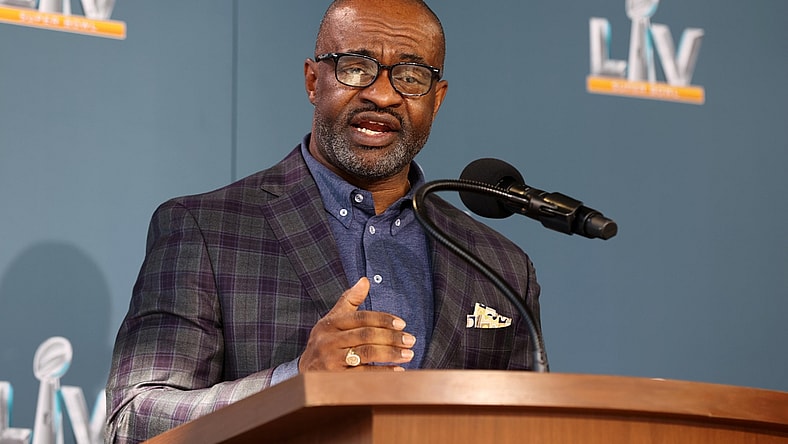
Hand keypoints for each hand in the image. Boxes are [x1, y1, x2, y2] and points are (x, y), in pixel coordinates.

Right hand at [298, 277, 415, 370]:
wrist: (305, 375)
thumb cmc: (325, 343)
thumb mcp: (333, 320)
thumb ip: (350, 300)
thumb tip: (365, 280)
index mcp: (330, 324)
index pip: (361, 318)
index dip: (383, 319)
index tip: (402, 324)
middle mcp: (328, 340)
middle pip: (366, 335)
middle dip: (392, 337)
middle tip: (411, 340)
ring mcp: (330, 360)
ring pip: (366, 353)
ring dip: (390, 354)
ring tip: (408, 354)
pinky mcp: (334, 378)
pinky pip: (363, 374)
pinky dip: (383, 372)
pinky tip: (397, 371)